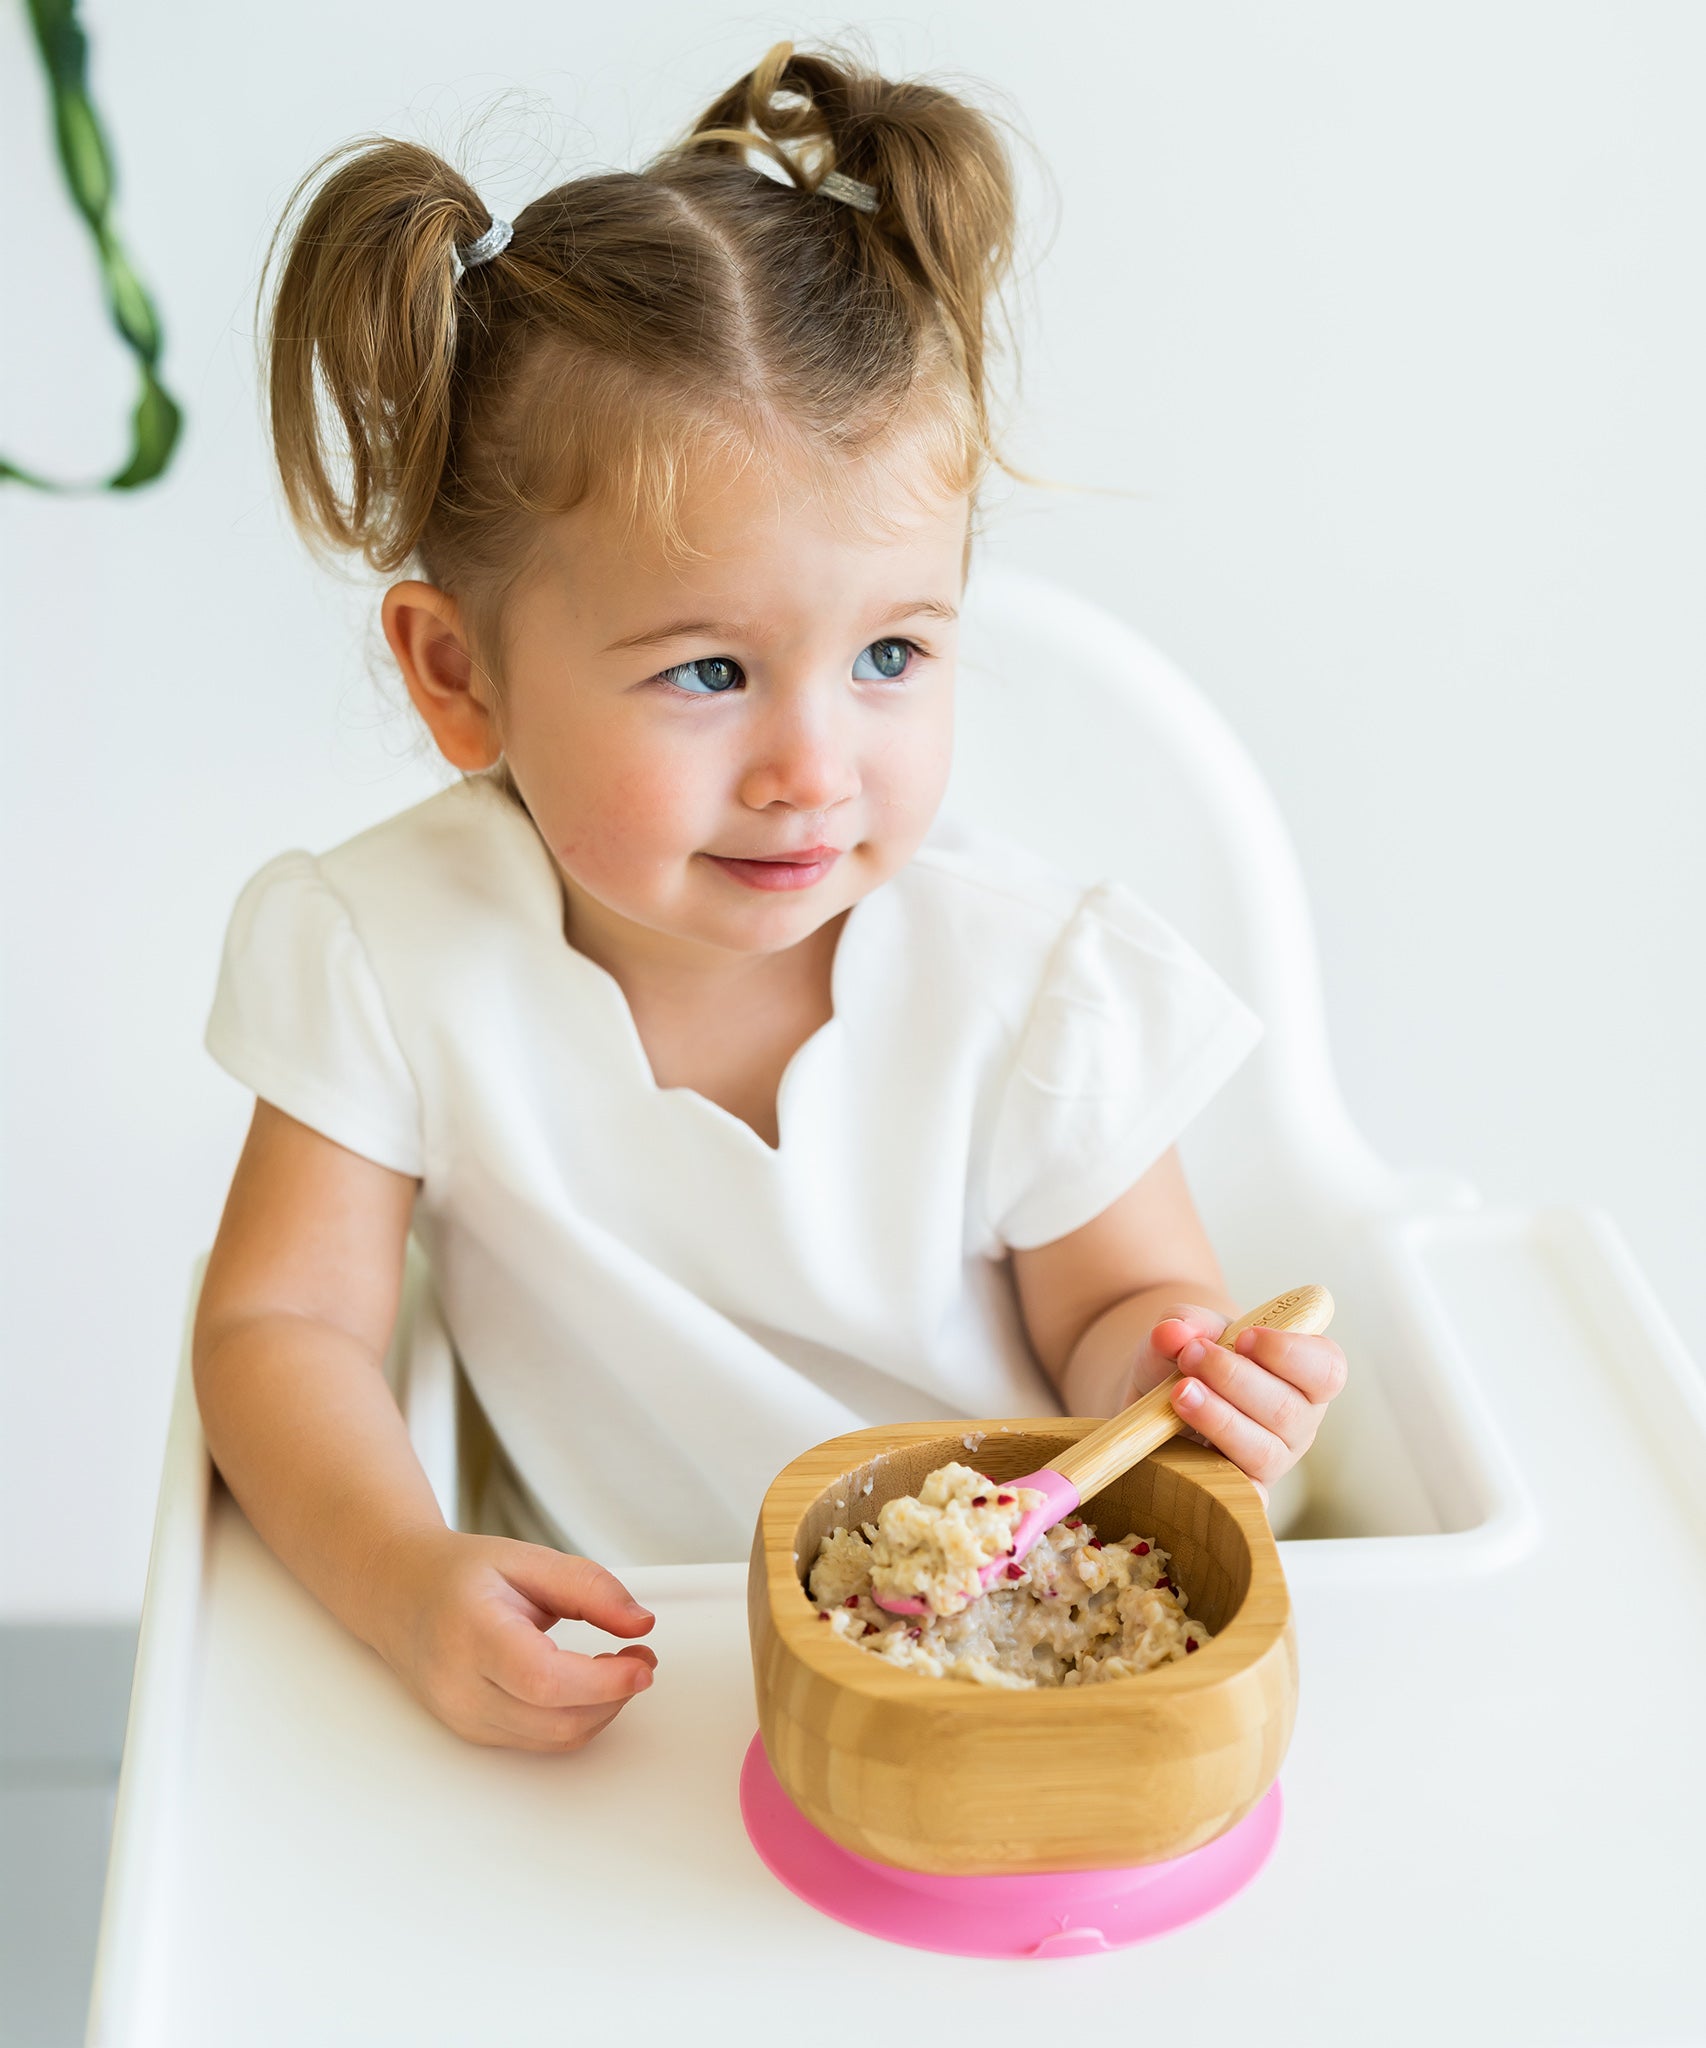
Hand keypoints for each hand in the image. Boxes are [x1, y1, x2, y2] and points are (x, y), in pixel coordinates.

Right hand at [368, 1528, 657, 1751]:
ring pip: (552, 1739)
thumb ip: (589, 1587)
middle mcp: (460, 1686)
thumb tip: (640, 1623)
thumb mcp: (527, 1558)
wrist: (399, 1593)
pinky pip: (538, 1741)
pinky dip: (575, 1718)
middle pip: (555, 1720)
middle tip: (641, 1657)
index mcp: (472, 1634)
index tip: (642, 1663)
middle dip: (614, 1696)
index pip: (545, 1680)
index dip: (604, 1682)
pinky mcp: (472, 1732)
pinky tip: (587, 1684)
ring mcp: (462, 1717)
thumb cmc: (458, 1574)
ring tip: (619, 1666)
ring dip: (601, 1711)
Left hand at [1143, 1307, 1347, 1489]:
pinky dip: (1227, 1485)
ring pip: (1263, 1451)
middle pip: (1288, 1411)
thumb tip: (1173, 1333)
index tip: (1243, 1337)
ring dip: (1220, 1420)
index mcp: (1306, 1374)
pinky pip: (1244, 1496)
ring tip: (1180, 1394)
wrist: (1161, 1389)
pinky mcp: (1243, 1486)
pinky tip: (1199, 1463)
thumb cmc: (1194, 1353)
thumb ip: (1185, 1322)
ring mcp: (1275, 1457)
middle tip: (1190, 1356)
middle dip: (1235, 1379)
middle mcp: (1300, 1419)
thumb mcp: (1189, 1328)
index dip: (1289, 1353)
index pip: (1326, 1369)